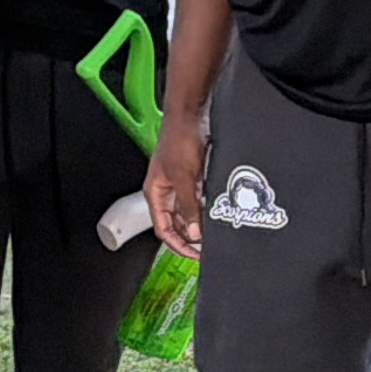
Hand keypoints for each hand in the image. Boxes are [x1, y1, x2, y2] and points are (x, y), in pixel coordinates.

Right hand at [145, 111, 209, 260]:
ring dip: (198, 222)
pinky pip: (197, 199)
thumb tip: (193, 233)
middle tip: (205, 248)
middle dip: (189, 236)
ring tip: (213, 231)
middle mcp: (164, 190)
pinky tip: (216, 211)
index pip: (163, 229)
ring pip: (187, 211)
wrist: (190, 116)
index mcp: (155, 192)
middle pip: (174, 223)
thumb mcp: (185, 179)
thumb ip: (189, 207)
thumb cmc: (179, 140)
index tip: (193, 255)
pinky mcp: (191, 175)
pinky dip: (205, 207)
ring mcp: (178, 183)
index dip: (177, 245)